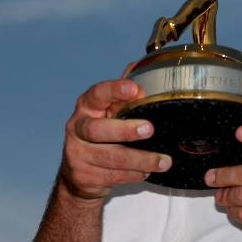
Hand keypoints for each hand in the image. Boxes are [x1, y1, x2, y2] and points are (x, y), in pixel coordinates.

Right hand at [59, 79, 171, 200]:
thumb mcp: (109, 112)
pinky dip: (133, 174)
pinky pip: (113, 176)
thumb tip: (139, 65)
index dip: (115, 90)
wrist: (79, 174)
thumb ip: (123, 93)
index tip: (135, 90)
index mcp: (87, 108)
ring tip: (164, 161)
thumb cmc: (100, 136)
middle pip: (97, 130)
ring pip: (110, 157)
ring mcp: (78, 154)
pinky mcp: (84, 176)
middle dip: (125, 130)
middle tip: (149, 128)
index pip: (97, 95)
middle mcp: (78, 128)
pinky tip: (147, 172)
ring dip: (140, 159)